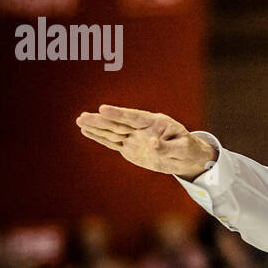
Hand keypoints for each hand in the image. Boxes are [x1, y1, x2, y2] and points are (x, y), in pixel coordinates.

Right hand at [76, 104, 216, 178]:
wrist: (186, 158)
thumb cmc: (188, 150)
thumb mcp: (183, 149)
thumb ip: (168, 147)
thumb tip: (152, 144)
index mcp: (156, 123)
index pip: (134, 117)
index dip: (119, 113)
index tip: (104, 109)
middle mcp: (142, 128)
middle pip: (119, 123)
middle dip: (101, 120)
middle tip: (83, 116)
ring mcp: (134, 137)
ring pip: (112, 132)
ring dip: (96, 127)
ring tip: (80, 120)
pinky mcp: (129, 148)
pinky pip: (112, 142)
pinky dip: (99, 138)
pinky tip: (86, 131)